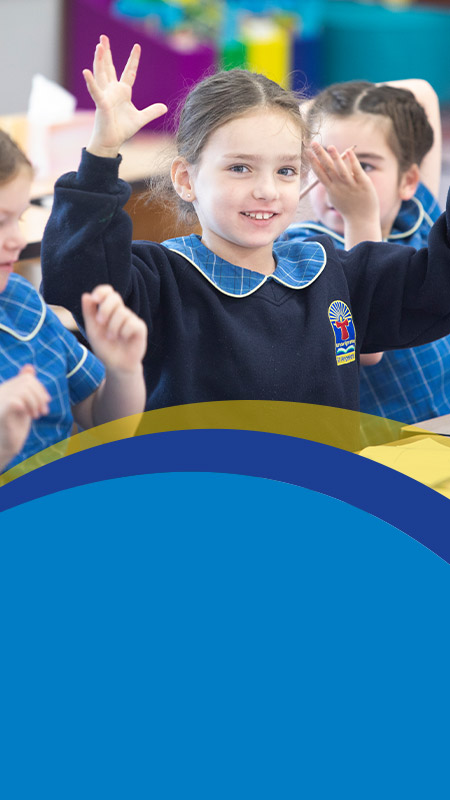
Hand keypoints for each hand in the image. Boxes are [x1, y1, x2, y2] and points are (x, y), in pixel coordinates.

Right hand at [0, 365, 49, 467]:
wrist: (7, 444)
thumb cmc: (16, 424)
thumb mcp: (25, 402)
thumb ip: (26, 386)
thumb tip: (29, 367)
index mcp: (6, 388)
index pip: (27, 378)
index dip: (40, 388)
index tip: (46, 401)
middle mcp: (1, 392)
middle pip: (27, 382)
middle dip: (40, 395)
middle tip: (43, 411)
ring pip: (24, 390)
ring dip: (36, 402)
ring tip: (37, 415)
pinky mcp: (1, 413)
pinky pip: (16, 401)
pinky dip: (27, 406)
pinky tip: (29, 415)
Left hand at [81, 285, 147, 373]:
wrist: (115, 365)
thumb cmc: (105, 347)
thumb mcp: (92, 329)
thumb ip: (89, 313)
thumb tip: (86, 295)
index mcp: (109, 310)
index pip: (108, 292)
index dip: (102, 291)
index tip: (95, 299)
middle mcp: (121, 312)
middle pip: (115, 298)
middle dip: (105, 309)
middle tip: (100, 322)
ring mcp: (131, 319)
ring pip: (122, 313)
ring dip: (113, 327)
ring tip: (112, 337)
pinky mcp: (140, 328)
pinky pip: (131, 323)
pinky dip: (124, 332)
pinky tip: (124, 339)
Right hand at [83, 34, 167, 157]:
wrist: (111, 141)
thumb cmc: (122, 129)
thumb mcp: (140, 119)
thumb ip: (151, 112)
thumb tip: (165, 107)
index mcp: (123, 92)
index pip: (129, 72)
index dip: (133, 60)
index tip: (137, 46)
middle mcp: (113, 90)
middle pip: (109, 67)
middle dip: (107, 52)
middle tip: (103, 37)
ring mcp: (105, 95)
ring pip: (101, 74)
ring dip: (100, 60)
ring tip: (99, 46)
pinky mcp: (100, 104)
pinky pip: (95, 91)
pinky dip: (91, 82)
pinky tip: (86, 71)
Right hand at [309, 142, 379, 221]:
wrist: (361, 220)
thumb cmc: (349, 207)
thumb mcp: (336, 196)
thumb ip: (332, 184)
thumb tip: (325, 172)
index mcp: (331, 189)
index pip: (320, 173)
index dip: (313, 162)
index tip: (307, 152)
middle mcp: (339, 186)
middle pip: (328, 168)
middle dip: (320, 155)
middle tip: (313, 143)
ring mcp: (351, 185)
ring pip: (341, 170)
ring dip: (335, 158)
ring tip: (330, 147)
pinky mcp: (363, 184)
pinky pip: (357, 171)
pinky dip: (352, 161)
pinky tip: (349, 152)